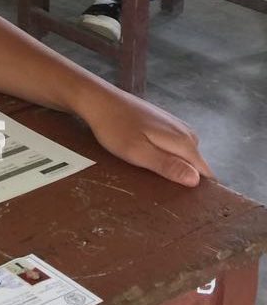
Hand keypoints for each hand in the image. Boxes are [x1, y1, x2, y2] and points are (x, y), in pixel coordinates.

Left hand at [82, 91, 212, 186]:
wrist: (100, 100)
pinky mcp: (165, 125)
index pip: (205, 175)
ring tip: (151, 179)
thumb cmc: (115, 128)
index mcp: (185, 142)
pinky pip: (173, 148)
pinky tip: (148, 162)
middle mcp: (188, 134)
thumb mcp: (137, 151)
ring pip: (183, 157)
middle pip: (195, 167)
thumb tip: (196, 180)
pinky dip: (164, 157)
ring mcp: (177, 127)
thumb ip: (167, 165)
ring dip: (171, 169)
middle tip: (160, 193)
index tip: (181, 204)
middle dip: (182, 180)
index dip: (196, 191)